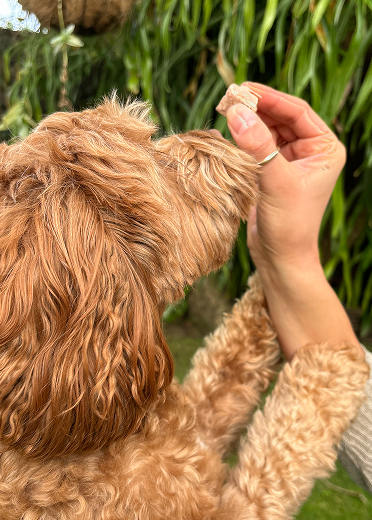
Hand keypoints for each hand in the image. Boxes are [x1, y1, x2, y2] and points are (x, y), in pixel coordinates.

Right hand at [226, 83, 345, 272]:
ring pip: (268, 130)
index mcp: (325, 149)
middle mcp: (309, 151)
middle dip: (257, 107)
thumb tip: (237, 111)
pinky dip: (244, 139)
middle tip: (229, 97)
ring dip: (249, 121)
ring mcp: (290, 161)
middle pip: (281, 118)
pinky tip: (231, 132)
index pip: (297, 112)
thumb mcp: (276, 182)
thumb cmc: (289, 224)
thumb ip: (258, 146)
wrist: (280, 257)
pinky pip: (257, 146)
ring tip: (226, 110)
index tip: (244, 89)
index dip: (271, 98)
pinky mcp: (272, 172)